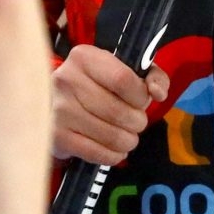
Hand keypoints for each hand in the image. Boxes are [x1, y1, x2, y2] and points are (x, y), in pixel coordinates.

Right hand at [54, 44, 164, 165]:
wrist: (55, 102)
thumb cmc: (97, 84)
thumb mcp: (125, 69)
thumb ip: (152, 76)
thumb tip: (158, 93)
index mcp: (84, 58)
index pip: (123, 80)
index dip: (140, 96)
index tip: (140, 101)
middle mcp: (67, 80)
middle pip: (119, 111)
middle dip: (137, 122)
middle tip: (134, 121)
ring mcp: (59, 110)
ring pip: (111, 136)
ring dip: (128, 141)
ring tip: (126, 136)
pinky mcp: (57, 136)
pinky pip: (97, 153)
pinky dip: (113, 155)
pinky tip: (114, 149)